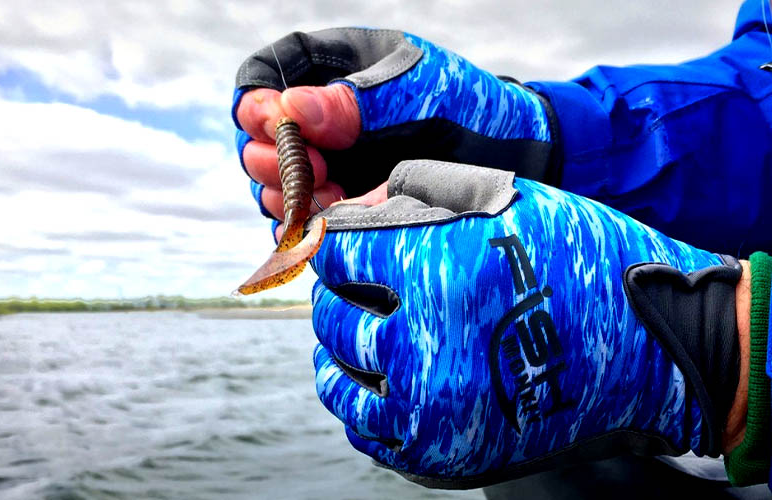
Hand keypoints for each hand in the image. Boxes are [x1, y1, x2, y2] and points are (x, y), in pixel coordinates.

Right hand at [232, 28, 557, 235]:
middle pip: (257, 136)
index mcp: (333, 68)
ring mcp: (329, 163)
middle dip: (273, 157)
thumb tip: (291, 108)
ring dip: (289, 196)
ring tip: (330, 198)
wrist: (514, 159)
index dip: (257, 105)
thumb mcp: (419, 94)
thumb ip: (358, 101)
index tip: (274, 127)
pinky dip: (303, 228)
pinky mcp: (341, 206)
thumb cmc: (471, 109)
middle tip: (315, 171)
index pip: (264, 77)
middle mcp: (320, 117)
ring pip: (273, 183)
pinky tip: (327, 227)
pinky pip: (299, 221)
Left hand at [308, 160, 742, 486]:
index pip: (339, 251)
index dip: (347, 238)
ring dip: (344, 348)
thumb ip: (423, 193)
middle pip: (332, 315)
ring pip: (337, 379)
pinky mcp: (446, 458)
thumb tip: (356, 209)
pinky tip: (386, 377)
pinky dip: (365, 401)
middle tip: (370, 284)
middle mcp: (428, 350)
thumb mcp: (512, 201)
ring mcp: (434, 415)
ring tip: (370, 330)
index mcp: (441, 275)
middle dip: (345, 290)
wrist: (655, 351)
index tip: (359, 240)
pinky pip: (367, 431)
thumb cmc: (586, 263)